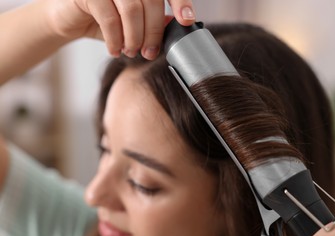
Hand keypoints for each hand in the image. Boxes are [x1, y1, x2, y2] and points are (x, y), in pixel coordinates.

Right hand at [44, 0, 194, 59]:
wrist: (69, 18)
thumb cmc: (105, 19)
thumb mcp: (133, 21)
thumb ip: (154, 19)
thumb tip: (176, 24)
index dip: (180, 1)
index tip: (187, 21)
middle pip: (151, 1)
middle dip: (154, 31)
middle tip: (150, 53)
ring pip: (132, 10)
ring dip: (134, 38)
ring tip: (131, 52)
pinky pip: (110, 19)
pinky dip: (115, 40)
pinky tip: (115, 50)